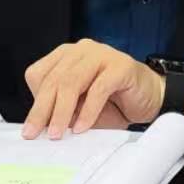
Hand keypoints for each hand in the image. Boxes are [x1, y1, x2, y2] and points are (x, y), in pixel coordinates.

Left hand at [21, 39, 163, 138]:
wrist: (151, 97)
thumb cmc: (114, 102)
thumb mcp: (81, 110)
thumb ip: (63, 112)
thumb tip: (42, 128)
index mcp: (66, 56)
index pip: (38, 74)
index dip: (33, 101)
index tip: (31, 126)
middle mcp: (80, 51)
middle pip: (53, 80)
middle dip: (41, 110)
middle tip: (34, 133)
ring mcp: (101, 55)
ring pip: (71, 82)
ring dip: (61, 111)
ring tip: (58, 133)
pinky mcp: (120, 66)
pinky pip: (98, 89)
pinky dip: (88, 111)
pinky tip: (83, 127)